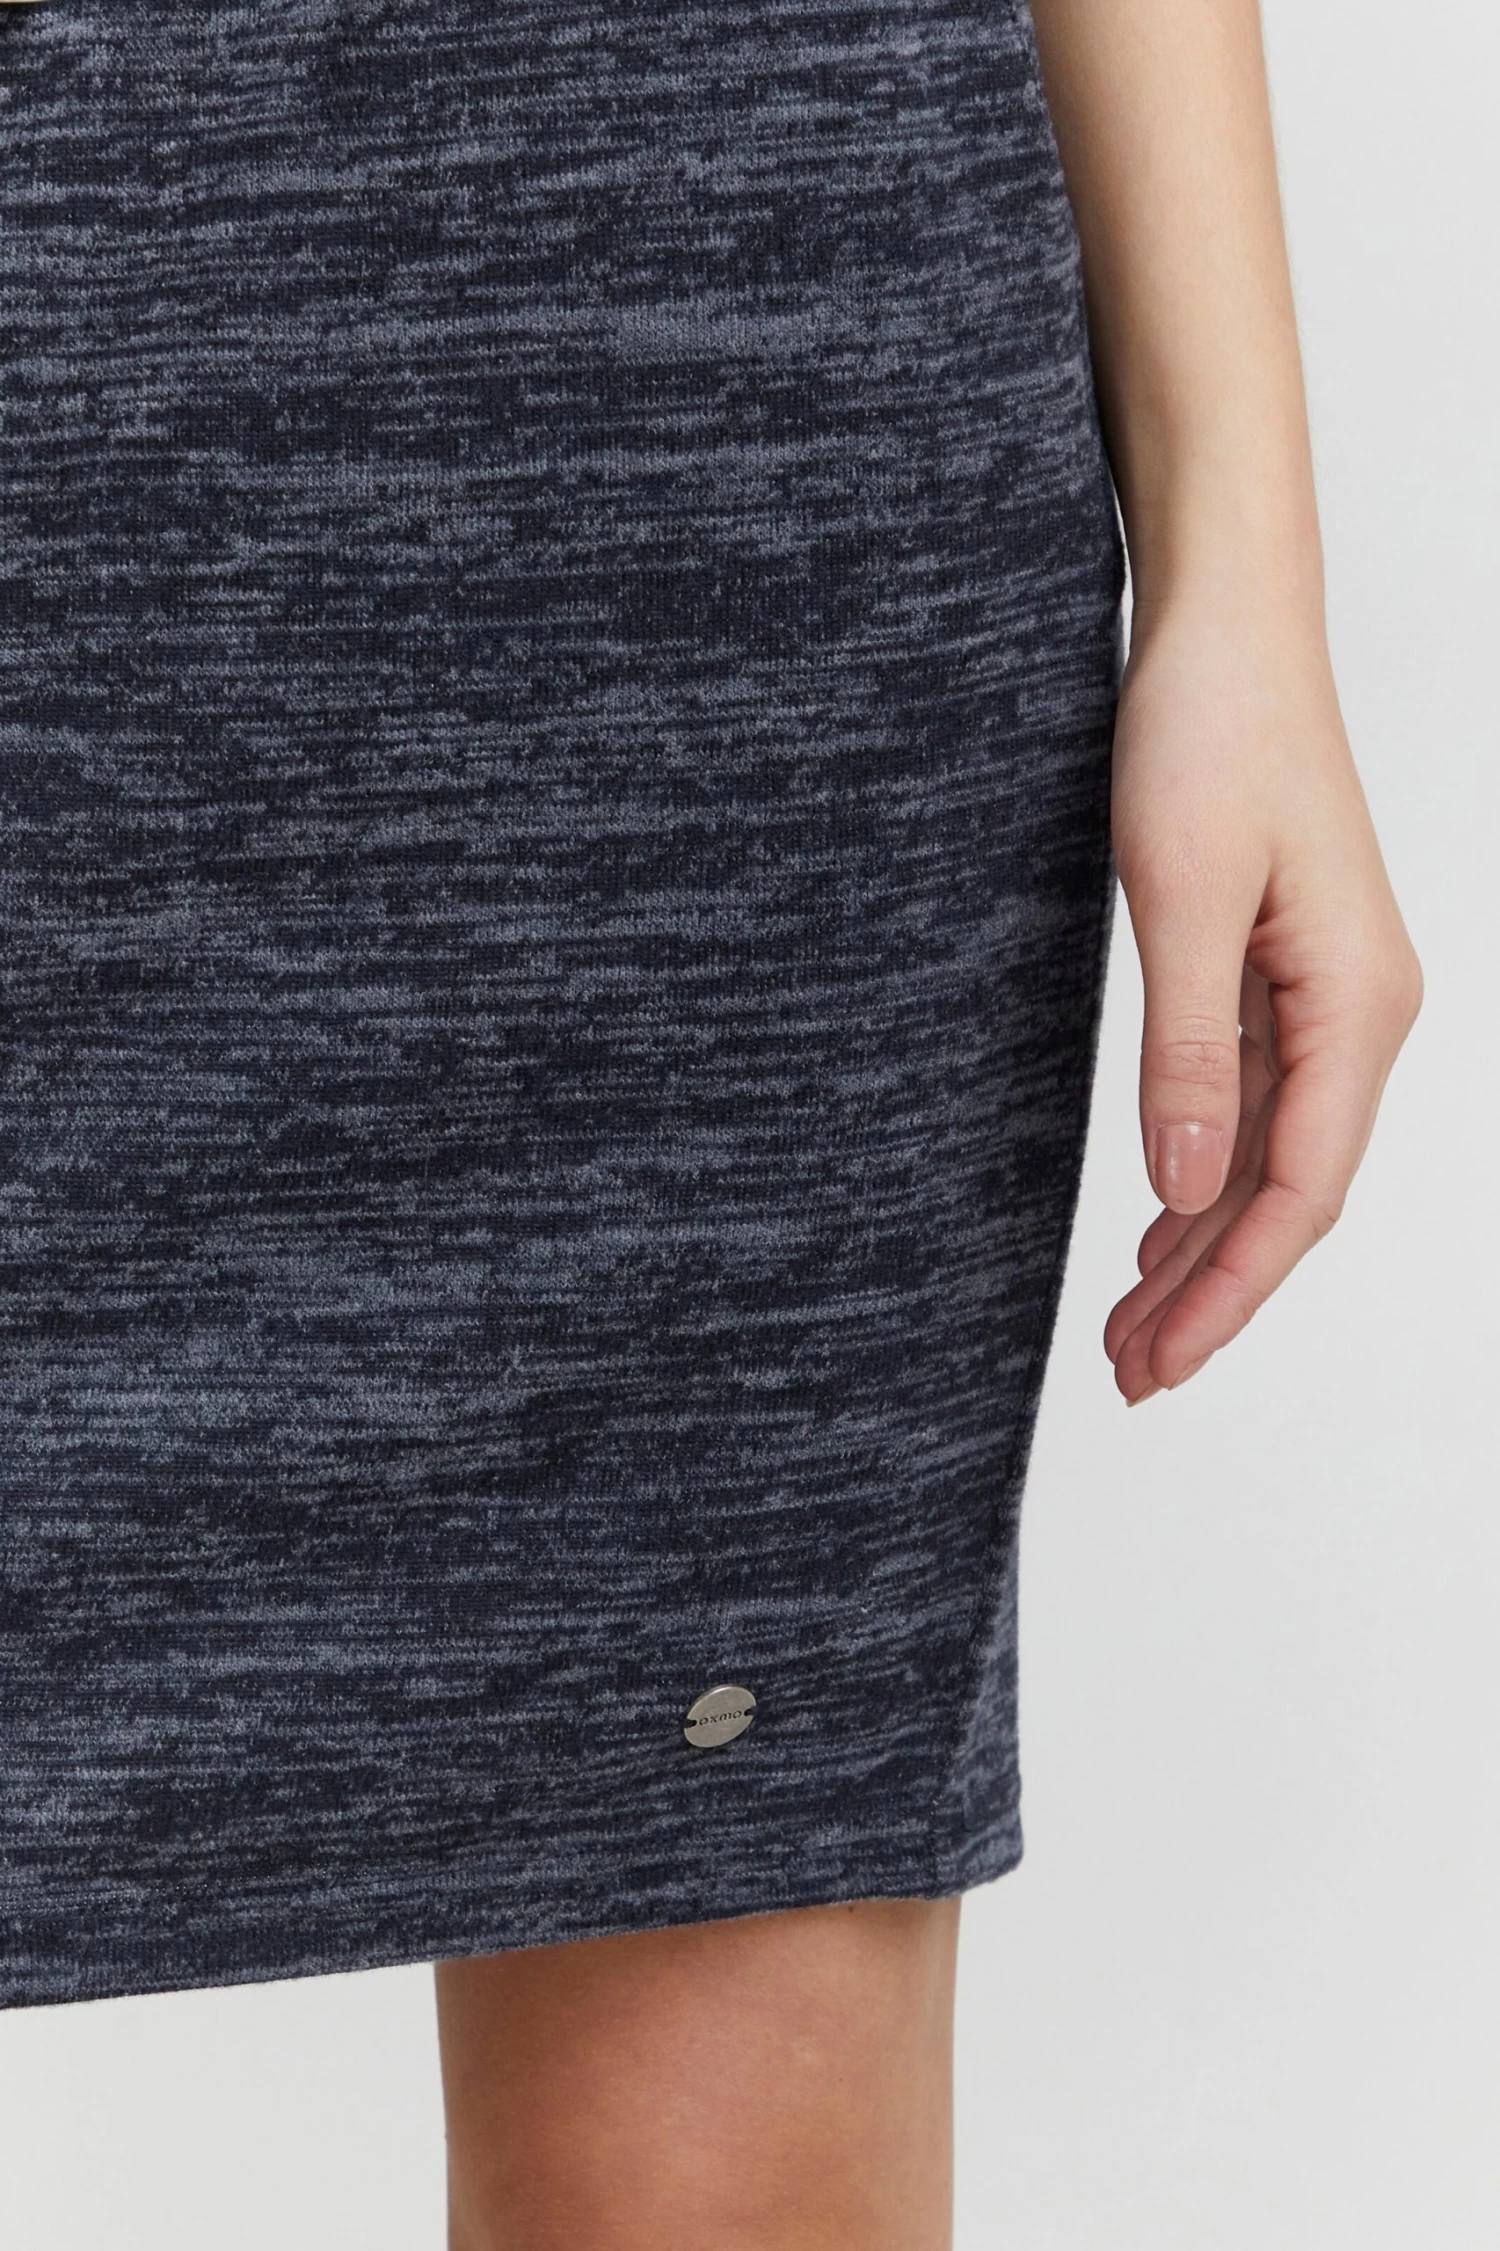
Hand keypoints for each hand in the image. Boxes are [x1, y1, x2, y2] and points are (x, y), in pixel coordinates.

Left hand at [1104, 584, 1422, 1403]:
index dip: (1230, 1293)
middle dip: (1212, 1293)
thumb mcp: (1184, 896)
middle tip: (1130, 1375)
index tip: (1158, 1364)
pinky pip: (1254, 1106)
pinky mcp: (1284, 973)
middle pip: (1290, 1193)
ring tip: (1135, 1330)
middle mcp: (1361, 1013)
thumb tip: (1188, 1190)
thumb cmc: (1211, 734)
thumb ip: (1191, 1050)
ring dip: (1204, 1247)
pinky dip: (1207, 1179)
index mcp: (1359, 1004)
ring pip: (1268, 1159)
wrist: (1225, 627)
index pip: (1301, 1191)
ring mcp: (1327, 995)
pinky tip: (1168, 1226)